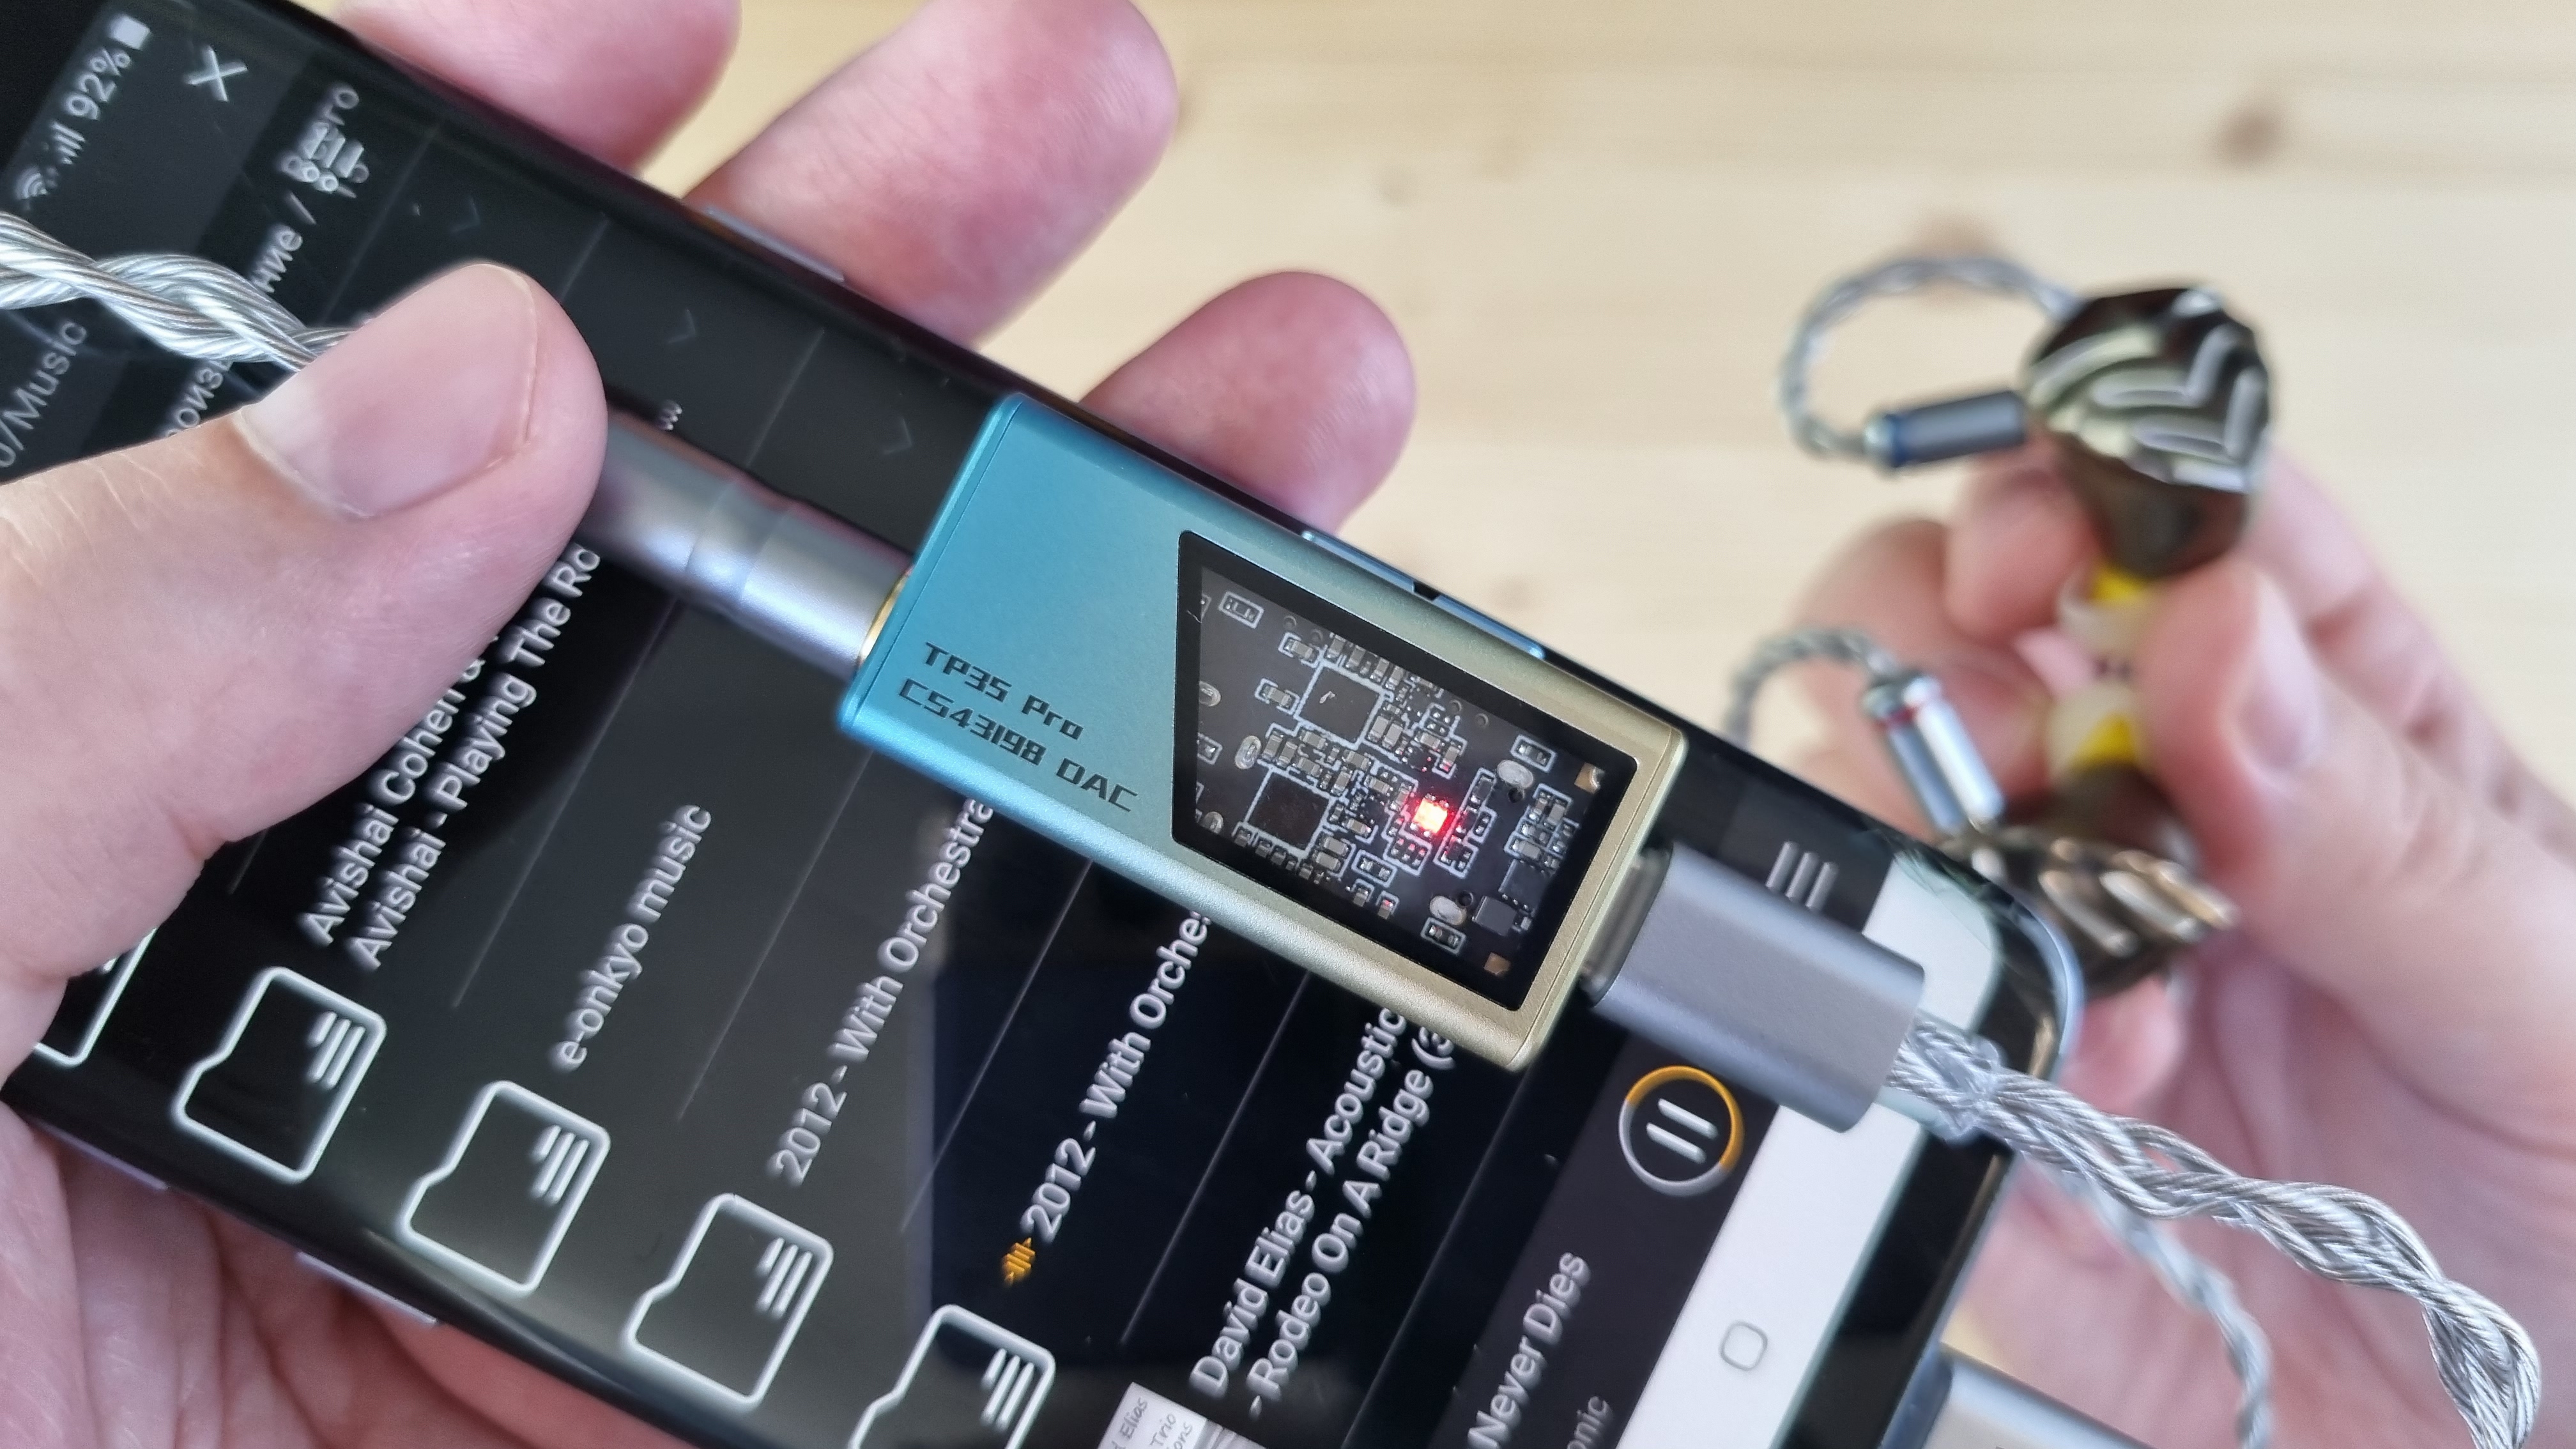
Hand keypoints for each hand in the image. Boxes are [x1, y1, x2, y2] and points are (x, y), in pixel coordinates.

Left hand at [0, 2, 1413, 1443]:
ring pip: (798, 798)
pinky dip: (1066, 1003)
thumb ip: (77, 647)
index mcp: (50, 713)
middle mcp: (271, 864)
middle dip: (870, 287)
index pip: (278, 359)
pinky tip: (1222, 835)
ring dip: (1047, 600)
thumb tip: (462, 392)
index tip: (685, 12)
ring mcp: (461, 1096)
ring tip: (1274, 418)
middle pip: (619, 518)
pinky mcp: (579, 1333)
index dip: (478, 126)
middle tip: (1085, 114)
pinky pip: (861, 1147)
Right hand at [1786, 451, 2575, 1446]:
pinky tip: (2079, 1073)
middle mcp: (2161, 803)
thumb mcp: (2540, 992)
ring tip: (2057, 922)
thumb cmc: (2575, 1199)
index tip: (2050, 545)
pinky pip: (1878, 986)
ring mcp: (2054, 933)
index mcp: (2330, 724)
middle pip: (1981, 614)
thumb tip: (2211, 630)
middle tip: (2005, 727)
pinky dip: (1939, 1004)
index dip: (2096, 484)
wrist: (2487, 1437)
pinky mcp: (1979, 1073)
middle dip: (1948, 633)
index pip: (2190, 524)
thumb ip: (2381, 823)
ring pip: (1882, 774)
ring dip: (1921, 811)